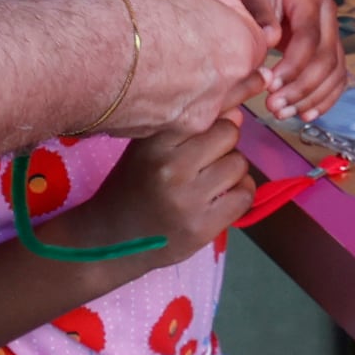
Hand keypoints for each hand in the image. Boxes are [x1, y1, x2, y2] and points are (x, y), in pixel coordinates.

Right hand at [66, 0, 266, 140]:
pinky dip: (142, 89)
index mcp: (236, 46)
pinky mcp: (139, 134)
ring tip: (137, 39)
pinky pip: (154, 108)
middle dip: (201, 36)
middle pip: (224, 62)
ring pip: (190, 90)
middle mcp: (216, 92)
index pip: (248, 22)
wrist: (59, 54)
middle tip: (167, 12)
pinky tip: (113, 65)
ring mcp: (178, 120)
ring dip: (173, 66)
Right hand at [71, 116, 257, 250]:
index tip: (203, 137)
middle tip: (209, 161)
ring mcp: (187, 200)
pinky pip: (244, 196)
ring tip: (213, 180)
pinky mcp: (202, 228)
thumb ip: (188, 130)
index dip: (210, 124)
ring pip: (239, 164)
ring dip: (233, 171)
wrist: (110, 240)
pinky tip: (222, 198)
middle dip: (224, 145)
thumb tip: (237, 114)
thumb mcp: (147, 150)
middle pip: (228, 135)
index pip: (205, 115)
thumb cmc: (132, 188)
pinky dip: (240, 193)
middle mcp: (170, 168)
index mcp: (154, 144)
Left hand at [207, 0, 348, 117]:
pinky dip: (324, 98)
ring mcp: (332, 31)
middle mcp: (328, 12)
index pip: (309, 37)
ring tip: (283, 114)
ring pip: (335, 71)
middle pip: (326, 58)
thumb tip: (270, 39)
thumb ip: (260, 15)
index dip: (293, 65)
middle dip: (302, 88)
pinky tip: (305, 114)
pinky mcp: (329, 47)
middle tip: (274, 107)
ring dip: (312, 98)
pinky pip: (336, 76)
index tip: (270, 85)